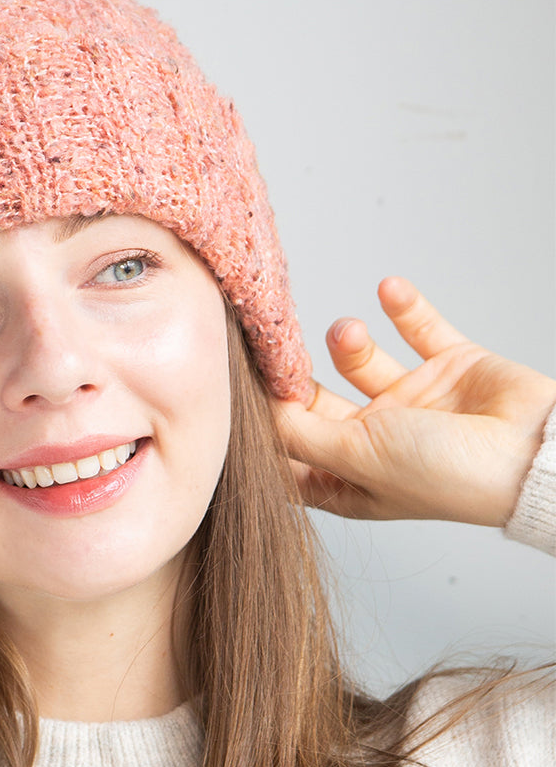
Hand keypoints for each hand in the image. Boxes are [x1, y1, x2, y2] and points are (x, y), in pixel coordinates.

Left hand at [275, 277, 555, 526]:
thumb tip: (257, 413)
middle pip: (318, 402)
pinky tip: (390, 289)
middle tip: (278, 349)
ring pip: (362, 360)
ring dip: (348, 340)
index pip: (294, 455)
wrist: (535, 454)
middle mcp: (379, 441)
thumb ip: (299, 432)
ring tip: (348, 331)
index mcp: (353, 477)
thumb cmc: (447, 474)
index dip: (267, 429)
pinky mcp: (451, 367)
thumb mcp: (354, 456)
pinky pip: (419, 327)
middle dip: (298, 376)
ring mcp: (415, 403)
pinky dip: (404, 306)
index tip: (239, 395)